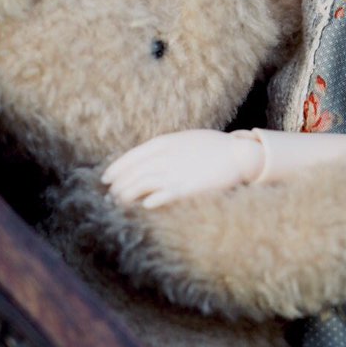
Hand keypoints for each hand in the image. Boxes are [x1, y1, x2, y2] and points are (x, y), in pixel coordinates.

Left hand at [102, 130, 264, 208]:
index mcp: (164, 143)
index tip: (106, 179)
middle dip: (117, 186)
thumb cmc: (215, 146)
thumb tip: (149, 159)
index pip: (130, 157)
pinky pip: (157, 198)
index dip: (115, 169)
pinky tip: (143, 207)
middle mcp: (164, 158)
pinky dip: (146, 203)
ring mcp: (173, 174)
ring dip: (126, 197)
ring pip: (138, 187)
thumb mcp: (186, 139)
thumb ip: (166, 147)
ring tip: (120, 205)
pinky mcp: (183, 190)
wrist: (239, 154)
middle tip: (111, 196)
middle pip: (131, 174)